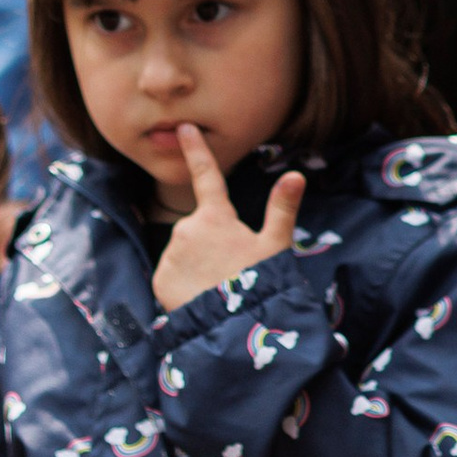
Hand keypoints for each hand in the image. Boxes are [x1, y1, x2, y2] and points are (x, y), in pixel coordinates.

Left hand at [151, 125, 306, 310]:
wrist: (232, 328)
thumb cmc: (259, 284)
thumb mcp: (275, 247)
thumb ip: (281, 209)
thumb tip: (296, 175)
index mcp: (216, 216)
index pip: (207, 176)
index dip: (196, 150)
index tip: (184, 127)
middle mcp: (187, 228)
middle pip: (198, 229)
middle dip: (209, 244)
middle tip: (231, 269)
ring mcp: (171, 253)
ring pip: (183, 253)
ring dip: (196, 265)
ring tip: (218, 287)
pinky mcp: (159, 279)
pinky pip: (171, 276)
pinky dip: (183, 285)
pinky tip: (200, 297)